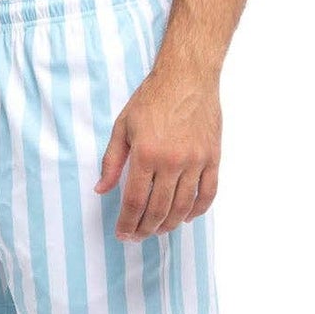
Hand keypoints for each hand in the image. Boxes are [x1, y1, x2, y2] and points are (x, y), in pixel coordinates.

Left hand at [94, 67, 220, 239]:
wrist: (188, 77)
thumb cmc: (152, 98)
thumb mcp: (122, 126)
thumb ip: (111, 161)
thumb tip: (101, 190)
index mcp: (146, 154)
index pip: (134, 202)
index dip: (127, 223)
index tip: (123, 234)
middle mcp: (172, 161)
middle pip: (158, 210)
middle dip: (145, 229)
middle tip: (138, 236)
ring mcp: (195, 161)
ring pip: (183, 207)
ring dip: (169, 224)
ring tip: (159, 230)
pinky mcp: (213, 157)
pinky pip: (208, 193)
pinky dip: (197, 210)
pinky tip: (186, 216)